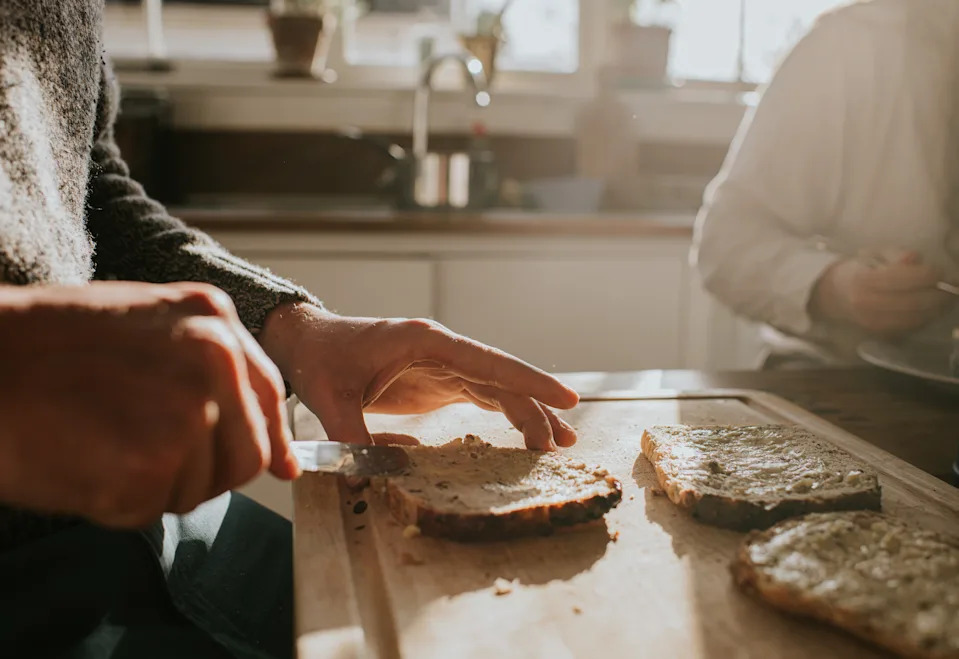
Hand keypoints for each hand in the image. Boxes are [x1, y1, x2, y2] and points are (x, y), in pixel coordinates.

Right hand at [0, 282, 296, 527]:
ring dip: (160, 485)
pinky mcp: (150, 466)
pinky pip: (155, 509)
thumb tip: (284, 461)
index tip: (273, 465)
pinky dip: (121, 503)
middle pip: (248, 454)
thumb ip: (218, 378)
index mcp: (215, 320)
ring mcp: (186, 413)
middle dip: (208, 469)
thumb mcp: (146, 329)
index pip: (269, 397)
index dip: (266, 437)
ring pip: (204, 488)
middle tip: (148, 456)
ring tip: (103, 445)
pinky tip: (84, 464)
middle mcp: (214, 361)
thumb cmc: (45, 346)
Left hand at [259, 304, 579, 450]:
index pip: (487, 361)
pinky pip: (483, 396)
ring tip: (559, 443)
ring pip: (499, 388)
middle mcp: (443, 350)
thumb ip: (351, 434)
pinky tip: (527, 434)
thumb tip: (368, 477)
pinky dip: (507, 413)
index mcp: (424, 342)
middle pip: (502, 378)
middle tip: (565, 441)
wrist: (308, 343)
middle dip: (536, 407)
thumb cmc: (320, 360)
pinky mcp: (439, 382)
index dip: (528, 379)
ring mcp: (444, 365)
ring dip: (528, 413)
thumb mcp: (328, 396)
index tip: (565, 397)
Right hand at [811, 250, 951, 336]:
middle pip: (914, 302)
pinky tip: (931, 308)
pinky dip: (926, 317)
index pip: (904, 278)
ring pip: (916, 318)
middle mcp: (867, 304)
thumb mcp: (874, 255)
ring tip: (946, 297)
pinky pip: (911, 326)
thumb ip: (895, 255)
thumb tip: (914, 258)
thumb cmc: (859, 270)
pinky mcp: (880, 333)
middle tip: (952, 285)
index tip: (940, 270)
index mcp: (864, 280)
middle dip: (939, 294)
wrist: (835, 296)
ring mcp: (873, 322)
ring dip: (937, 308)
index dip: (929, 275)